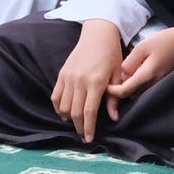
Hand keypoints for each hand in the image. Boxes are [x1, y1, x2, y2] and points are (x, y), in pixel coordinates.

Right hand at [50, 19, 124, 142]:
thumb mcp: (118, 75)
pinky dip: (57, 107)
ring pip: (63, 106)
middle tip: (83, 135)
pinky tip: (64, 113)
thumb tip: (114, 118)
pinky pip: (55, 95)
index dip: (88, 128)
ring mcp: (69, 77)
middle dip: (79, 127)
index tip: (89, 139)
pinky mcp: (62, 74)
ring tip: (75, 124)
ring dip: (68, 118)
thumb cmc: (111, 54)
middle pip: (75, 111)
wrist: (97, 34)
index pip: (89, 111)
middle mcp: (80, 81)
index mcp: (96, 82)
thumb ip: (114, 98)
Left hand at [107, 17, 173, 101]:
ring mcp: (159, 84)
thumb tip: (120, 74)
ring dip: (129, 87)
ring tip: (121, 76)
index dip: (112, 92)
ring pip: (138, 92)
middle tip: (110, 81)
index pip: (125, 91)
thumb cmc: (166, 41)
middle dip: (120, 90)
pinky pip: (145, 88)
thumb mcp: (143, 46)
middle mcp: (153, 84)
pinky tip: (134, 72)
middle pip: (131, 94)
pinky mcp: (162, 81)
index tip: (105, 86)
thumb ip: (130, 62)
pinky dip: (137, 84)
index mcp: (147, 75)